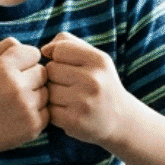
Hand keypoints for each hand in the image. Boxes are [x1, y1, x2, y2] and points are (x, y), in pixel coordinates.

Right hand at [0, 37, 48, 154]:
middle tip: (14, 88)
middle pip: (42, 72)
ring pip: (47, 92)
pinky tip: (19, 116)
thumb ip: (5, 46)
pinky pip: (47, 111)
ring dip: (35, 95)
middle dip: (31, 78)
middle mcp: (16, 86)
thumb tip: (28, 45)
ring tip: (15, 103)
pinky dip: (36, 113)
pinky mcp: (33, 125)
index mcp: (3, 67)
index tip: (16, 70)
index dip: (26, 61)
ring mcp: (26, 107)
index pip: (34, 53)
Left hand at [41, 31, 130, 146]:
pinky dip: (54, 111)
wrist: (120, 119)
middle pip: (50, 70)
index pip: (59, 50)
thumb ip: (67, 42)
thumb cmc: (99, 82)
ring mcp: (84, 102)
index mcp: (99, 60)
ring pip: (47, 90)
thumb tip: (44, 50)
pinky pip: (48, 110)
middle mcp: (94, 80)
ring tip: (70, 99)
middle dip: (55, 77)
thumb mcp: (93, 57)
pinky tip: (68, 112)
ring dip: (53, 95)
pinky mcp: (74, 122)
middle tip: (70, 86)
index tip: (69, 68)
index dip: (58, 58)